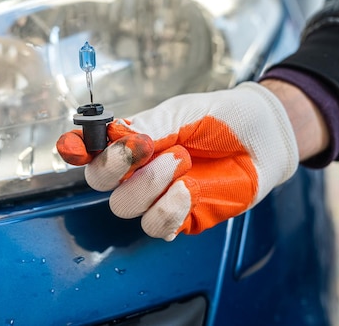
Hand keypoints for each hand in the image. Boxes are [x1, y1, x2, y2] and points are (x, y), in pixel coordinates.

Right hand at [56, 82, 298, 240]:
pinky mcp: (181, 217)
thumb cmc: (224, 118)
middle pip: (97, 182)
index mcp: (131, 141)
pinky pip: (157, 226)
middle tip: (145, 150)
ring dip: (149, 185)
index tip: (74, 147)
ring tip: (181, 161)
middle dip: (114, 167)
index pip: (90, 149)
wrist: (265, 138)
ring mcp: (157, 195)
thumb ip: (149, 128)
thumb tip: (115, 139)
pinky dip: (169, 208)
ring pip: (124, 207)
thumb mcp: (183, 112)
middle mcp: (137, 169)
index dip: (75, 150)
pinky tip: (189, 189)